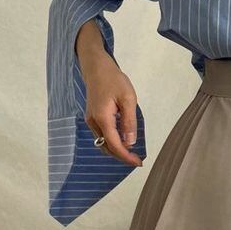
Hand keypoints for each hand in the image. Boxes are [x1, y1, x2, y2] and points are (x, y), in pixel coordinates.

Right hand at [75, 20, 143, 166]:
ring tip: (132, 152)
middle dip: (121, 156)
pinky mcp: (92, 117)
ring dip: (116, 150)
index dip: (126, 156)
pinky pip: (102, 135)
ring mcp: (91, 120)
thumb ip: (129, 122)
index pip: (115, 145)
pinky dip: (112, 141)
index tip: (138, 163)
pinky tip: (123, 140)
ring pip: (103, 143)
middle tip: (137, 160)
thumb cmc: (113, 79)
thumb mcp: (128, 99)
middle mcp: (94, 122)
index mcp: (103, 119)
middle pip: (107, 148)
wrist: (96, 66)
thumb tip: (130, 142)